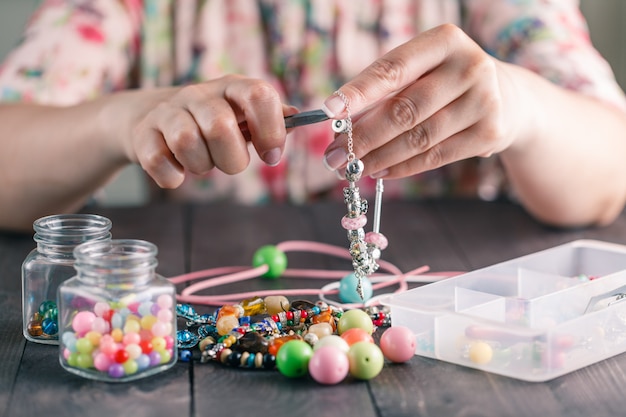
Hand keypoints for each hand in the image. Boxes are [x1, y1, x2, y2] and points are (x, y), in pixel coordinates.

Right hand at [111, 74, 295, 187]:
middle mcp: (199, 94)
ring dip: (201, 166)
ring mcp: (168, 112)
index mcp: (232, 87)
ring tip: (201, 162)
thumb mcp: (242, 114)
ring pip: (187, 143)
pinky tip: (177, 170)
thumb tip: (297, 116)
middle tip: (229, 162)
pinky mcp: (143, 134)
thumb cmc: (209, 121)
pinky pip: (159, 162)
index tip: (270, 156)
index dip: (270, 129)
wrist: (150, 117)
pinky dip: (172, 176)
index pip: (258, 95)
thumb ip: (271, 117)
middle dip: (232, 159)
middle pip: (220, 126)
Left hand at [322, 24, 521, 178]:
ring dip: (378, 157)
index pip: (393, 69)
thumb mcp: (422, 71)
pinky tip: (380, 172)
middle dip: (362, 137)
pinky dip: (402, 168)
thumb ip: (387, 90)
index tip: (329, 111)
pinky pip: (435, 157)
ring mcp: (484, 101)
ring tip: (352, 168)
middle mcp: (470, 66)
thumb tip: (342, 125)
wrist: (507, 98)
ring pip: (418, 138)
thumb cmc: (447, 81)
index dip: (358, 92)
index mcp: (445, 41)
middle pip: (403, 109)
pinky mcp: (490, 133)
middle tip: (333, 156)